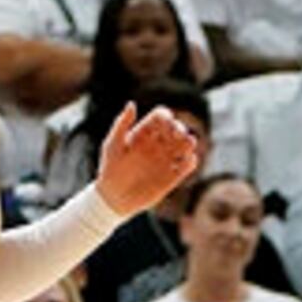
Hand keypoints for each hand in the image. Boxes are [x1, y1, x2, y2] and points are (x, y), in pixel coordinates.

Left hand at [89, 102, 208, 218]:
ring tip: (188, 143)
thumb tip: (132, 104)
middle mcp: (157, 144)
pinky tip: (188, 160)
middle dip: (179, 128)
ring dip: (189, 142)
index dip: (166, 116)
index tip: (167, 121)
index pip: (160, 117)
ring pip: (185, 146)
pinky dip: (191, 162)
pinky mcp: (172, 176)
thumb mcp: (112, 145)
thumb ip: (122, 124)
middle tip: (178, 133)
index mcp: (143, 133)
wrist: (114, 197)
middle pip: (176, 129)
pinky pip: (187, 166)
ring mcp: (165, 159)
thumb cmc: (110, 168)